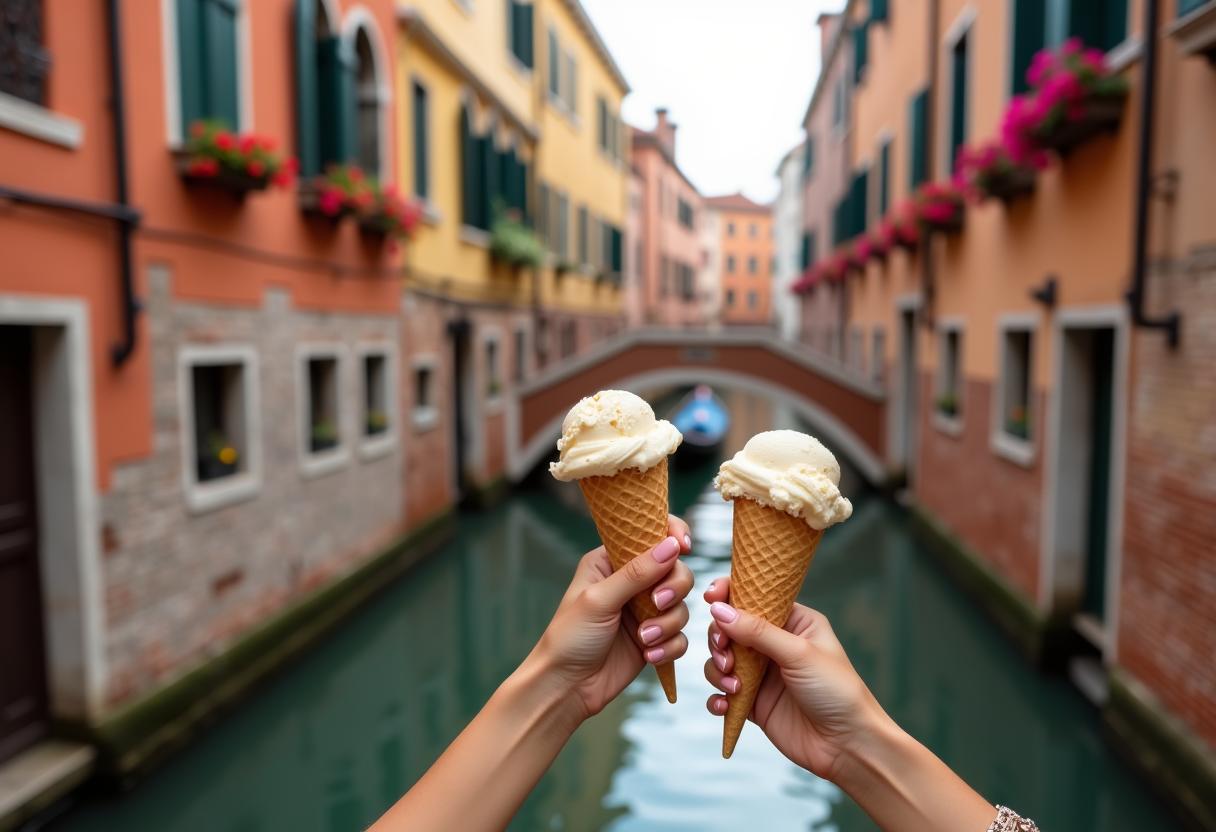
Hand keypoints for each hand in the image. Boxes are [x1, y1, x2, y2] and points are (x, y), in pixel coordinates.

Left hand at [533, 516, 693, 719]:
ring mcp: (644, 611)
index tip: (682, 546)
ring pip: (682, 605)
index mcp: (611, 561)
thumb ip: (637, 572)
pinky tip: (649, 656)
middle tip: (657, 604)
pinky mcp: (655, 639)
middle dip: (673, 588)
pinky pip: (680, 636)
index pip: (649, 534)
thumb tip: (671, 545)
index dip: (671, 534)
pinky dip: (669, 646)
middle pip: (676, 570)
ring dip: (667, 623)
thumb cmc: (570, 638)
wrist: (566, 687)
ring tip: (644, 639)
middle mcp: (631, 582)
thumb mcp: (599, 600)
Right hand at [702, 577, 886, 781]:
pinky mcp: (753, 702)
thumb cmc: (836, 691)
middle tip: (726, 653)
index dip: (730, 594)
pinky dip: (718, 697)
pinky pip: (722, 693)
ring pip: (721, 660)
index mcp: (793, 621)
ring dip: (718, 670)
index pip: (755, 597)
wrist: (847, 745)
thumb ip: (757, 631)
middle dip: (720, 639)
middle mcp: (775, 644)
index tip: (710, 598)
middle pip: (730, 628)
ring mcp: (762, 674)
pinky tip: (725, 704)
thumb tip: (718, 610)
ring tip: (734, 686)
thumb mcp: (798, 653)